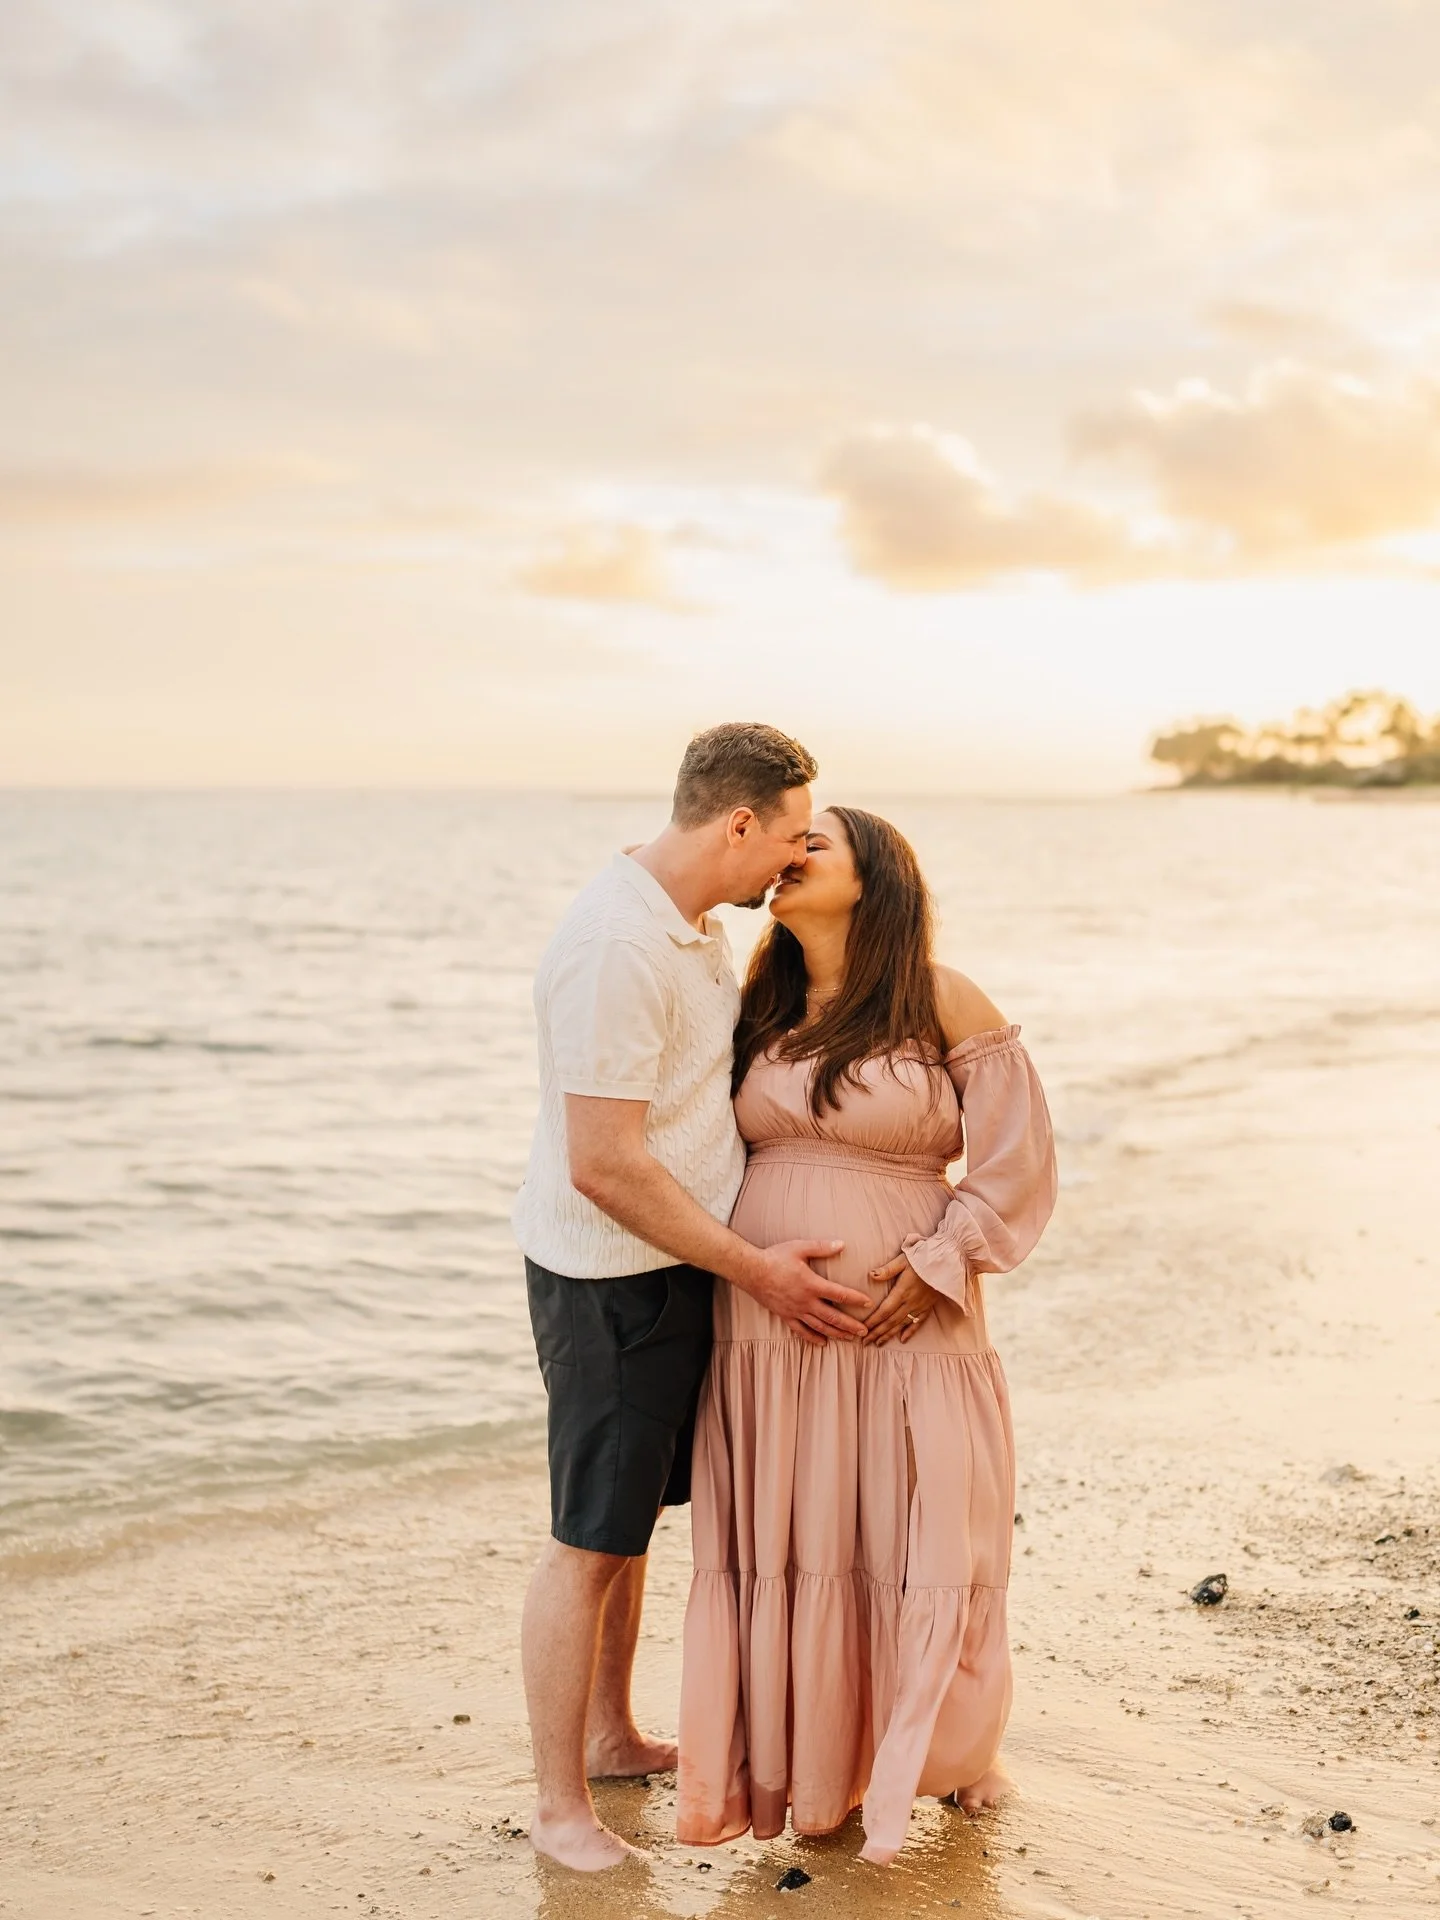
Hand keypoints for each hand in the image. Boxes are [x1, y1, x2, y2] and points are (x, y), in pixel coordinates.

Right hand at [746, 1240, 872, 1345]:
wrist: (751, 1271)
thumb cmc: (775, 1257)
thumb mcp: (800, 1247)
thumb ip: (822, 1247)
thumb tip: (842, 1244)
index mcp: (811, 1284)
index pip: (839, 1294)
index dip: (855, 1299)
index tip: (868, 1303)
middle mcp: (805, 1301)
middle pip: (833, 1317)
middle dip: (851, 1325)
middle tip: (865, 1332)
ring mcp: (795, 1311)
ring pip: (820, 1327)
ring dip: (836, 1334)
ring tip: (850, 1339)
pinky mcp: (785, 1316)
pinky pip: (801, 1331)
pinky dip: (813, 1338)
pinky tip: (823, 1342)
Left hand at [861, 1254, 939, 1344]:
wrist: (948, 1261)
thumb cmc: (924, 1257)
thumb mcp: (903, 1260)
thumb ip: (887, 1270)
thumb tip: (871, 1275)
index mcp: (902, 1291)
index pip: (884, 1311)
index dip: (873, 1321)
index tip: (863, 1329)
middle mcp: (911, 1302)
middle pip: (891, 1321)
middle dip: (877, 1333)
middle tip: (865, 1342)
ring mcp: (920, 1306)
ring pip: (902, 1324)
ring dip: (890, 1335)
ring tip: (878, 1343)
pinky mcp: (929, 1306)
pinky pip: (919, 1322)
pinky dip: (910, 1332)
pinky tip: (902, 1340)